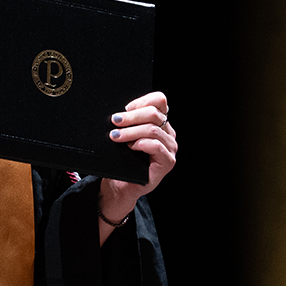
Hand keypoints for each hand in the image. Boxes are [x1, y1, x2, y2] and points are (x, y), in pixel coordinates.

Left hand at [99, 92, 175, 231]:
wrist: (121, 184)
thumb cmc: (122, 159)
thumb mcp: (125, 134)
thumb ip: (128, 121)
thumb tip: (119, 110)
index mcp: (161, 122)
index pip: (159, 100)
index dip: (142, 101)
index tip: (125, 108)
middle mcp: (168, 133)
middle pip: (155, 113)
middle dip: (131, 116)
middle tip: (115, 121)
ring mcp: (170, 148)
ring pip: (153, 130)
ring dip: (131, 131)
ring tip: (116, 136)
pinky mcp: (167, 162)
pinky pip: (156, 146)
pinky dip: (141, 144)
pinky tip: (130, 147)